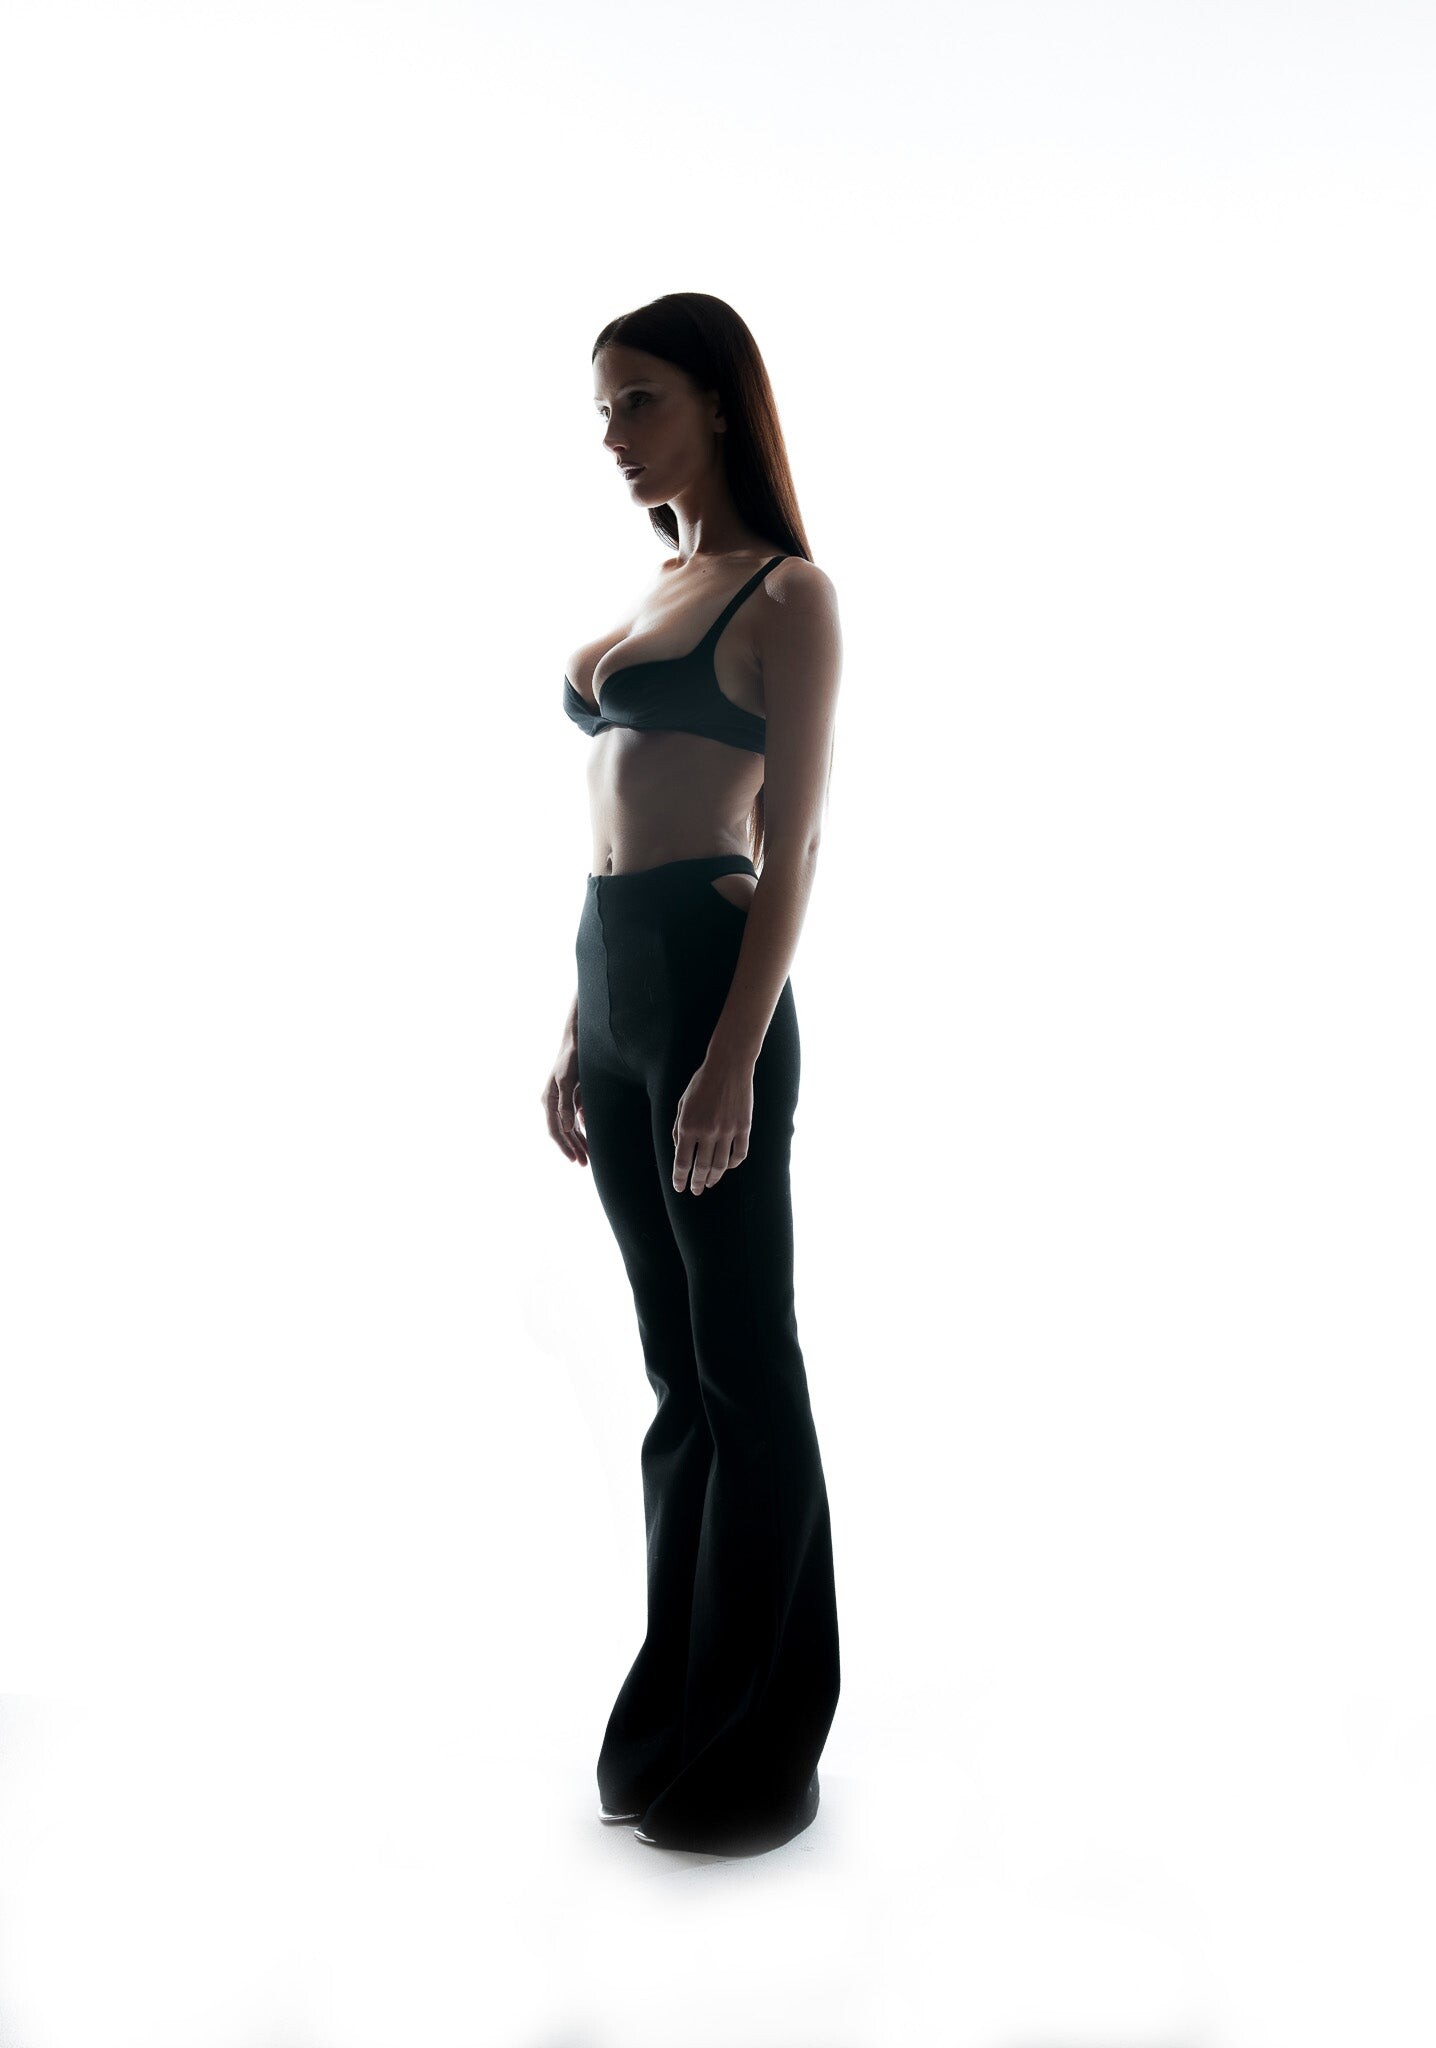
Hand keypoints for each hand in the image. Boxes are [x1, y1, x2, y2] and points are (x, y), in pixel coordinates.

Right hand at [542, 1046, 587, 1165]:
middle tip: (584, 1164)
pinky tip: (590, 1137)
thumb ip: (566, 1104)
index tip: (574, 1160)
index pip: (555, 1130)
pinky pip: (576, 1119)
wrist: (577, 1041)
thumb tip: (565, 1128)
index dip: (564, 1146)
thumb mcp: (567, 1081)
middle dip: (573, 1148)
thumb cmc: (571, 1059)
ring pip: (570, 1127)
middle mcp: (554, 1103)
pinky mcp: (573, 1097)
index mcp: (549, 1100)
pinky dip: (583, 1129)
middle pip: (563, 1132)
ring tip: (589, 1156)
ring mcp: (563, 1100)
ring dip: (579, 1141)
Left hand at [671, 1050, 754, 1194]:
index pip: (682, 1162)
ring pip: (720, 1165)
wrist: (728, 1066)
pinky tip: (726, 1167)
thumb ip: (678, 1129)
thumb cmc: (701, 1084)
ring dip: (714, 1178)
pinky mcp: (744, 1128)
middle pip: (701, 1168)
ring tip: (709, 1183)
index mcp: (688, 1126)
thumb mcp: (682, 1104)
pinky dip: (732, 1164)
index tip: (679, 1188)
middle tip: (695, 1190)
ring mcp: (728, 1131)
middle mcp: (707, 1132)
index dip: (679, 1179)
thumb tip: (679, 1151)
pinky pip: (739, 1154)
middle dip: (697, 1183)